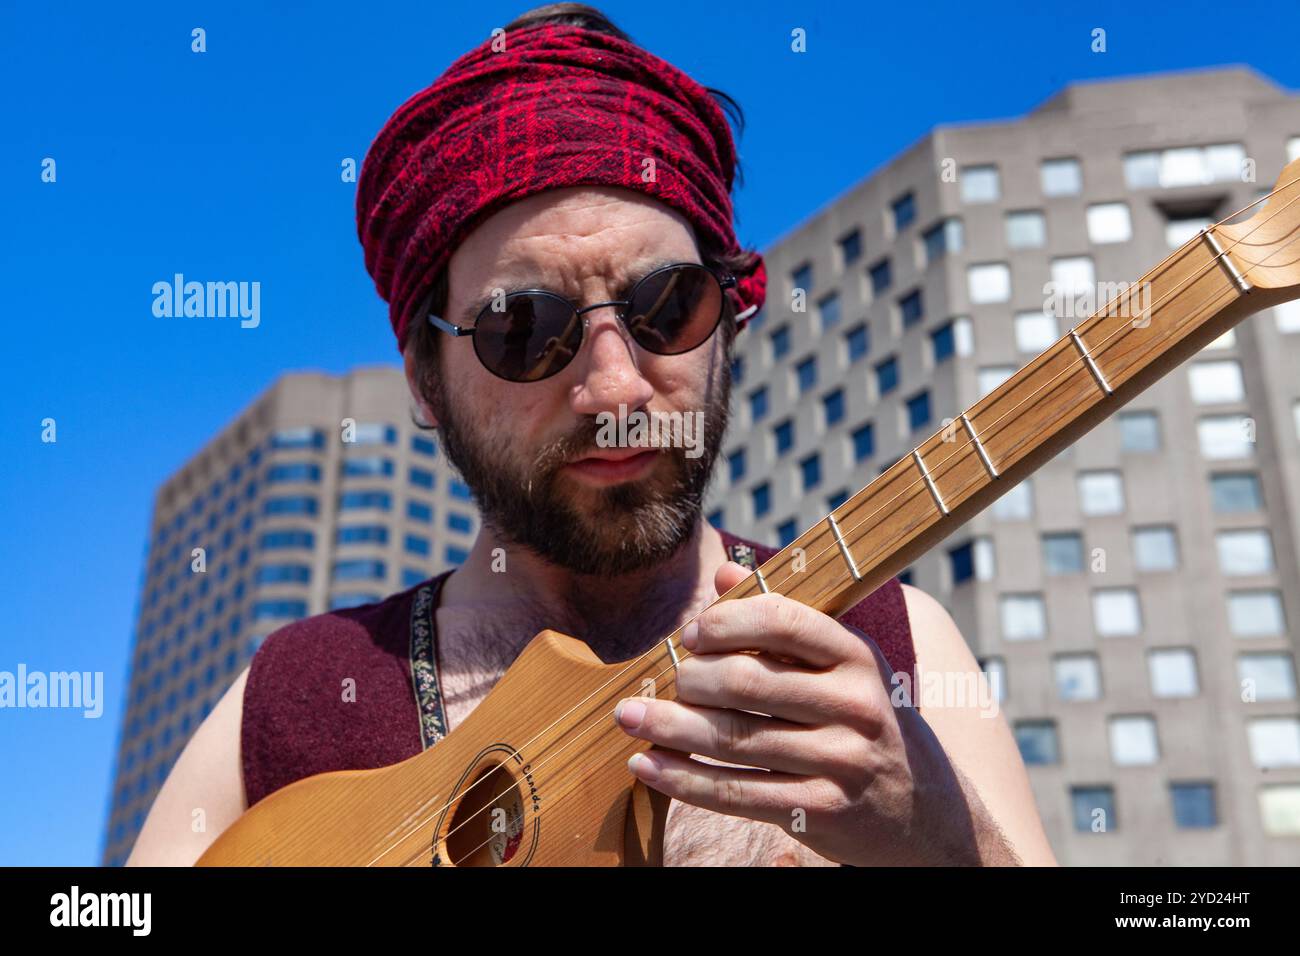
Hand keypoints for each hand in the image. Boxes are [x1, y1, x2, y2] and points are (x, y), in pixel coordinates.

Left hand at [613, 560, 1013, 865]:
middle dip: (691, 680)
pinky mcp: (821, 811)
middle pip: (748, 683)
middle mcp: (855, 705)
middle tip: (668, 681)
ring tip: (628, 718)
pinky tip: (648, 767)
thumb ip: (782, 620)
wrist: (926, 813)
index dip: (725, 623)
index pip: (782, 621)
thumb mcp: (841, 666)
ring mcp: (841, 761)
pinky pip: (736, 793)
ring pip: (734, 740)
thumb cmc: (865, 720)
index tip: (690, 634)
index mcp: (856, 656)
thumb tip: (722, 574)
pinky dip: (684, 781)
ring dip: (670, 729)